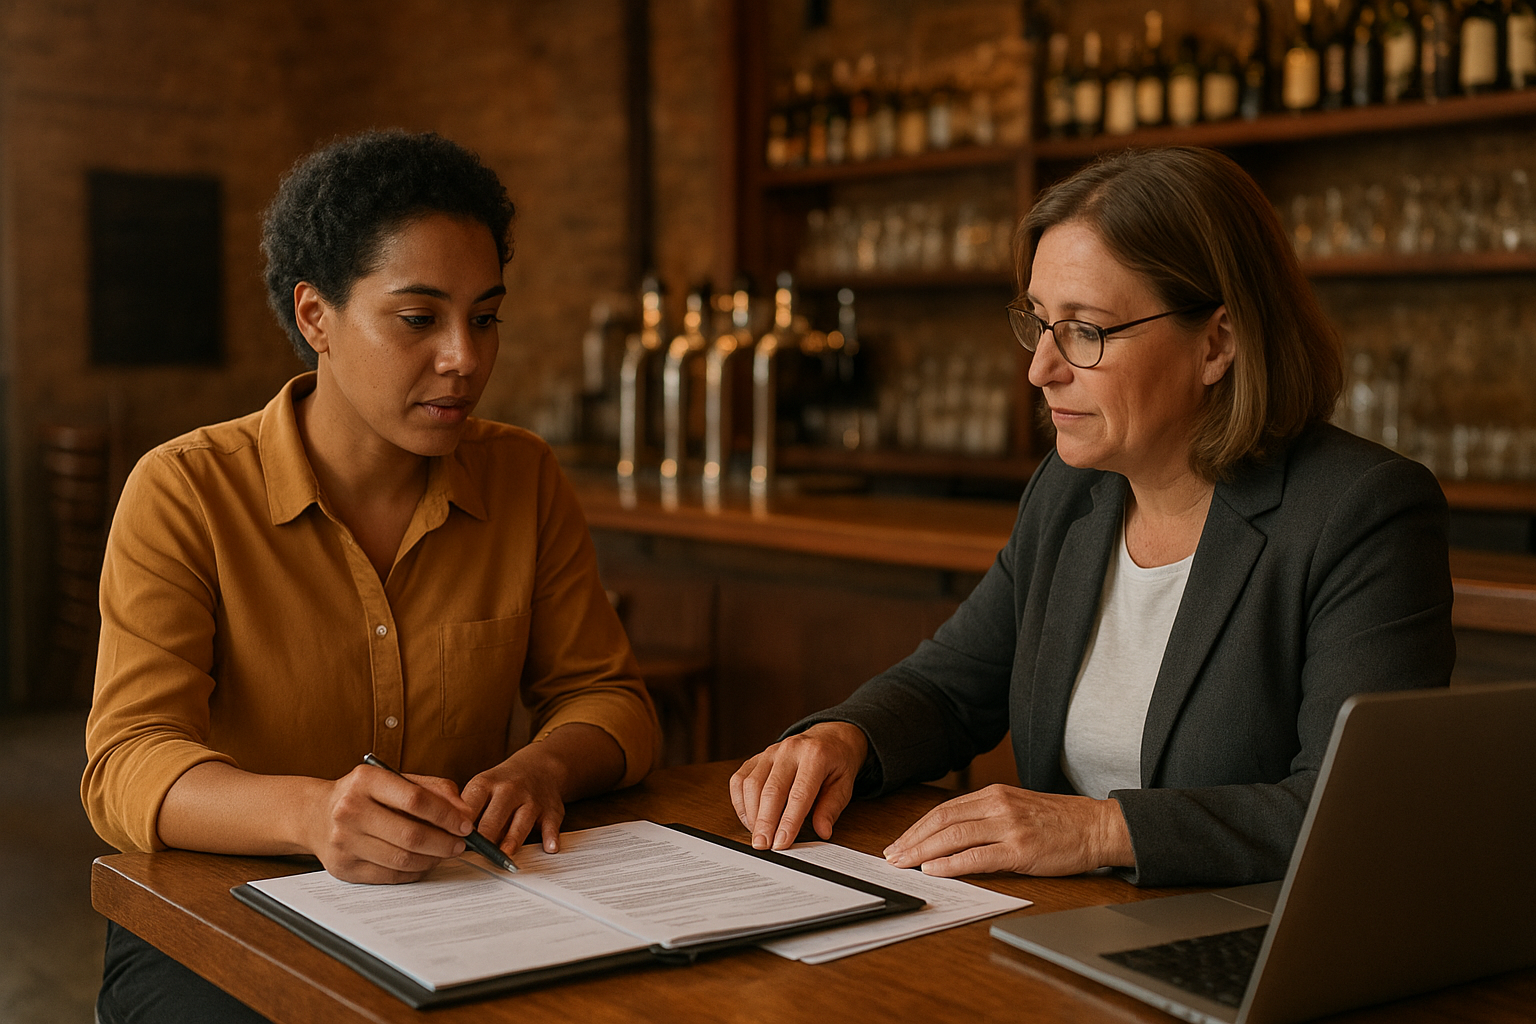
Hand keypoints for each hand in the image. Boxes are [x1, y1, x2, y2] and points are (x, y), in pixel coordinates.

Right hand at [307, 765, 475, 883]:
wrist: (316, 815)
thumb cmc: (365, 796)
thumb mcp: (395, 780)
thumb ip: (433, 790)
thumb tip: (464, 812)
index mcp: (366, 780)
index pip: (415, 799)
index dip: (446, 815)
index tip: (465, 824)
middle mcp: (350, 810)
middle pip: (410, 834)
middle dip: (444, 842)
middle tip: (460, 845)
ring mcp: (344, 841)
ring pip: (402, 859)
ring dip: (432, 859)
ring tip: (444, 853)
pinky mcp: (343, 867)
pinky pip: (390, 875)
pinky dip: (414, 872)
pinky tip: (423, 863)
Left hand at [458, 722, 625, 858]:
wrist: (540, 767)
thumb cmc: (503, 784)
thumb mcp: (481, 787)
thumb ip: (468, 811)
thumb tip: (450, 841)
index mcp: (485, 784)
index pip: (468, 807)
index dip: (459, 828)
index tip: (452, 842)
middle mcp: (509, 790)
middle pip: (493, 818)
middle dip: (484, 838)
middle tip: (475, 855)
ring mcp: (531, 800)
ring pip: (521, 822)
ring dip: (512, 840)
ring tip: (504, 855)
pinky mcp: (551, 811)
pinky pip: (551, 825)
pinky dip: (551, 836)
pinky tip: (549, 847)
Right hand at [729, 722, 867, 850]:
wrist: (829, 737)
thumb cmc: (836, 762)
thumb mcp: (844, 784)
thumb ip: (831, 808)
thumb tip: (822, 831)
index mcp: (815, 755)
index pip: (799, 794)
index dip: (788, 821)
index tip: (782, 842)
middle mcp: (789, 750)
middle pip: (771, 790)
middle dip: (765, 822)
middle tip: (763, 845)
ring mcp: (770, 752)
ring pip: (752, 784)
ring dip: (752, 814)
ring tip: (758, 835)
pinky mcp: (756, 757)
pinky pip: (740, 780)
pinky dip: (740, 802)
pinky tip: (749, 818)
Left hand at [882, 784, 1133, 877]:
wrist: (1098, 827)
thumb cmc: (1060, 822)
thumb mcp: (1018, 808)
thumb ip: (988, 817)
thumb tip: (952, 838)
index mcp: (994, 794)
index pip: (944, 810)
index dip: (917, 827)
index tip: (899, 842)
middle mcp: (998, 805)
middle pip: (942, 821)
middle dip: (912, 840)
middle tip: (891, 856)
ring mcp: (1009, 826)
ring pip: (954, 836)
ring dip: (923, 851)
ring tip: (904, 864)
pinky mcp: (1021, 849)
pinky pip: (977, 857)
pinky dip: (951, 864)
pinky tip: (934, 871)